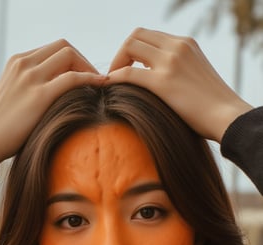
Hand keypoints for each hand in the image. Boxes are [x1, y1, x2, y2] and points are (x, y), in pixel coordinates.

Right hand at [0, 39, 104, 161]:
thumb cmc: (3, 128)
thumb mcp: (16, 97)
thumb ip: (33, 89)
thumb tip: (58, 96)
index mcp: (17, 62)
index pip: (52, 49)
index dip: (73, 60)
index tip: (84, 76)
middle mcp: (24, 64)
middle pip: (64, 46)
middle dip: (83, 61)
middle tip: (94, 80)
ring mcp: (31, 77)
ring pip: (70, 56)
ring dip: (89, 68)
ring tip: (99, 86)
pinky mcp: (40, 95)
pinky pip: (73, 79)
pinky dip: (91, 80)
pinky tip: (101, 87)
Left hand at [108, 28, 252, 142]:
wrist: (228, 117)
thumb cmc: (214, 108)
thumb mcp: (196, 78)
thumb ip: (179, 72)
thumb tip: (161, 84)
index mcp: (186, 44)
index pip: (150, 35)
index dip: (133, 50)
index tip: (128, 68)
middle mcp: (178, 46)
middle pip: (137, 35)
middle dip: (122, 53)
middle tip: (117, 74)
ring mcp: (171, 62)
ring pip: (130, 47)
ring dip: (116, 63)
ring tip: (113, 82)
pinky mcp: (164, 82)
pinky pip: (129, 73)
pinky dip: (115, 78)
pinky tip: (110, 88)